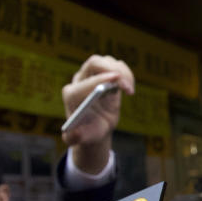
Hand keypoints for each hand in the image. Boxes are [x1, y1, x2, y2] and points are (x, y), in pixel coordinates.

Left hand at [62, 54, 134, 172]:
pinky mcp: (106, 74)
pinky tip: (129, 89)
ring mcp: (93, 75)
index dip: (99, 80)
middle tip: (125, 84)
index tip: (115, 80)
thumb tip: (75, 133)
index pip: (84, 82)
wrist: (95, 127)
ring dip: (123, 73)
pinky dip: (127, 74)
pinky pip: (117, 66)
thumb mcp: (79, 138)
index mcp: (71, 94)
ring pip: (107, 61)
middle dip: (111, 70)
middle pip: (94, 62)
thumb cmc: (86, 132)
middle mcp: (80, 80)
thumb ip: (73, 138)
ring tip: (129, 91)